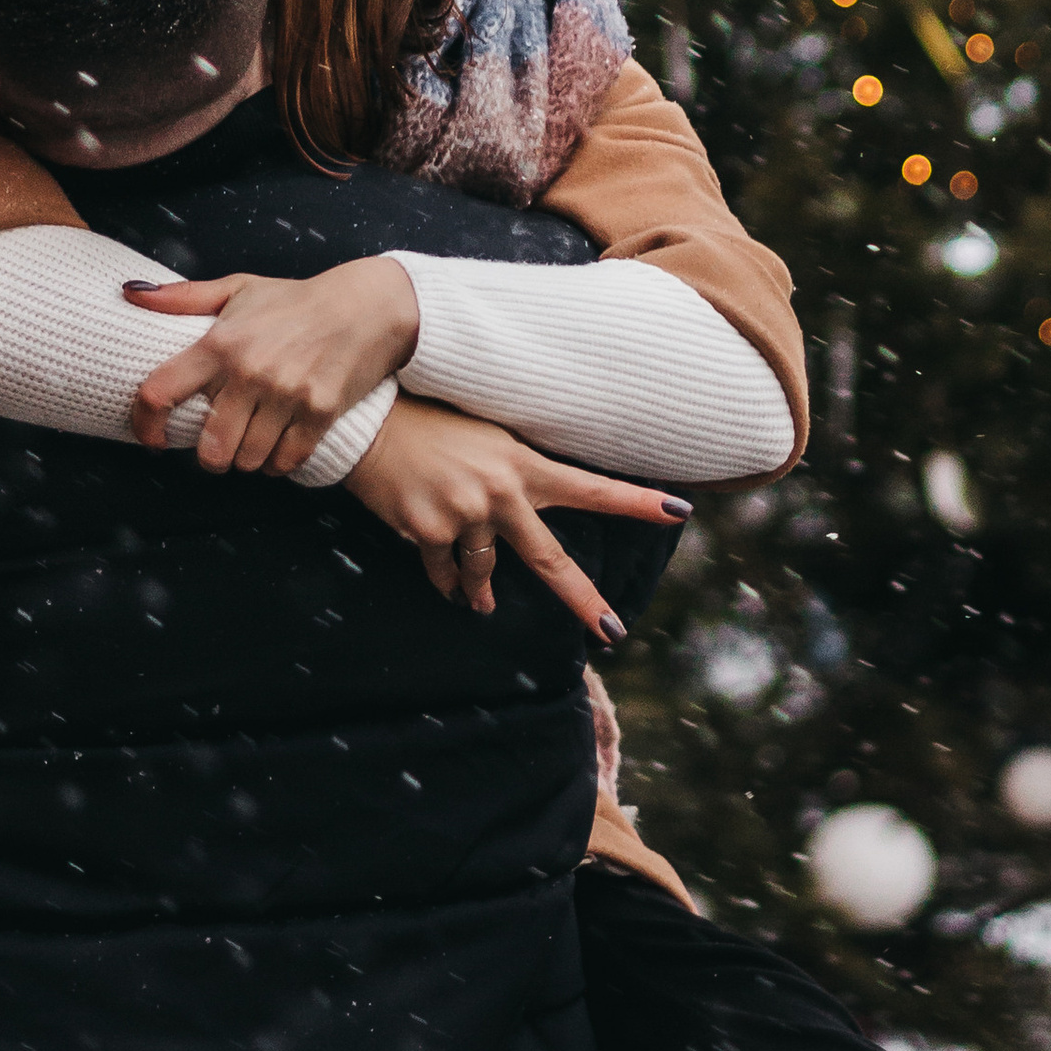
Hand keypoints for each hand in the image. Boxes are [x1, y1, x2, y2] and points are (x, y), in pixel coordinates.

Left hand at [125, 256, 419, 476]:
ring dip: (247, 459)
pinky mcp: (320, 411)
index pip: (159, 392)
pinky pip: (286, 460)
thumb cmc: (296, 300)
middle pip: (210, 448)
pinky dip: (279, 462)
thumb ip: (183, 297)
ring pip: (248, 460)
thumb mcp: (238, 289)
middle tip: (219, 445)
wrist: (366, 305)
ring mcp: (287, 393)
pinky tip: (280, 445)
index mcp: (220, 342)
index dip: (146, 425)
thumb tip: (129, 294)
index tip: (152, 439)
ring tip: (252, 441)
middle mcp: (250, 370)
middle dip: (210, 456)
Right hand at [346, 399, 687, 643]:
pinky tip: (445, 583)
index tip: (679, 512)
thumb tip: (526, 511)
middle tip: (610, 630)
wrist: (372, 420)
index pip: (591, 487)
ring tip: (476, 603)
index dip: (635, 502)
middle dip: (582, 598)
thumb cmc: (432, 422)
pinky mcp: (428, 530)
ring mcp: (465, 514)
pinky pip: (443, 572)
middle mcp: (501, 492)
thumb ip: (514, 471)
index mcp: (523, 465)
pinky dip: (445, 579)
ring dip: (478, 592)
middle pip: (549, 560)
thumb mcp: (487, 435)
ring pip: (482, 574)